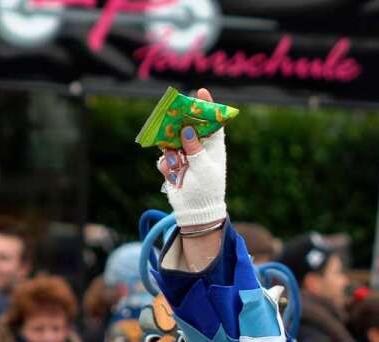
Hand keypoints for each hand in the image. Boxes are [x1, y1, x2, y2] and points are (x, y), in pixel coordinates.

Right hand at [157, 87, 226, 228]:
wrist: (195, 211)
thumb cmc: (207, 190)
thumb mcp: (204, 170)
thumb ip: (195, 150)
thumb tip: (187, 130)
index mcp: (213, 147)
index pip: (212, 123)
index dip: (207, 107)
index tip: (201, 92)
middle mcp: (199, 148)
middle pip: (187, 126)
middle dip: (179, 124)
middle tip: (172, 120)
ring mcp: (185, 154)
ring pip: (172, 140)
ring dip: (172, 151)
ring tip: (179, 165)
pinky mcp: (173, 163)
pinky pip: (164, 156)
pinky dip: (168, 164)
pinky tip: (175, 175)